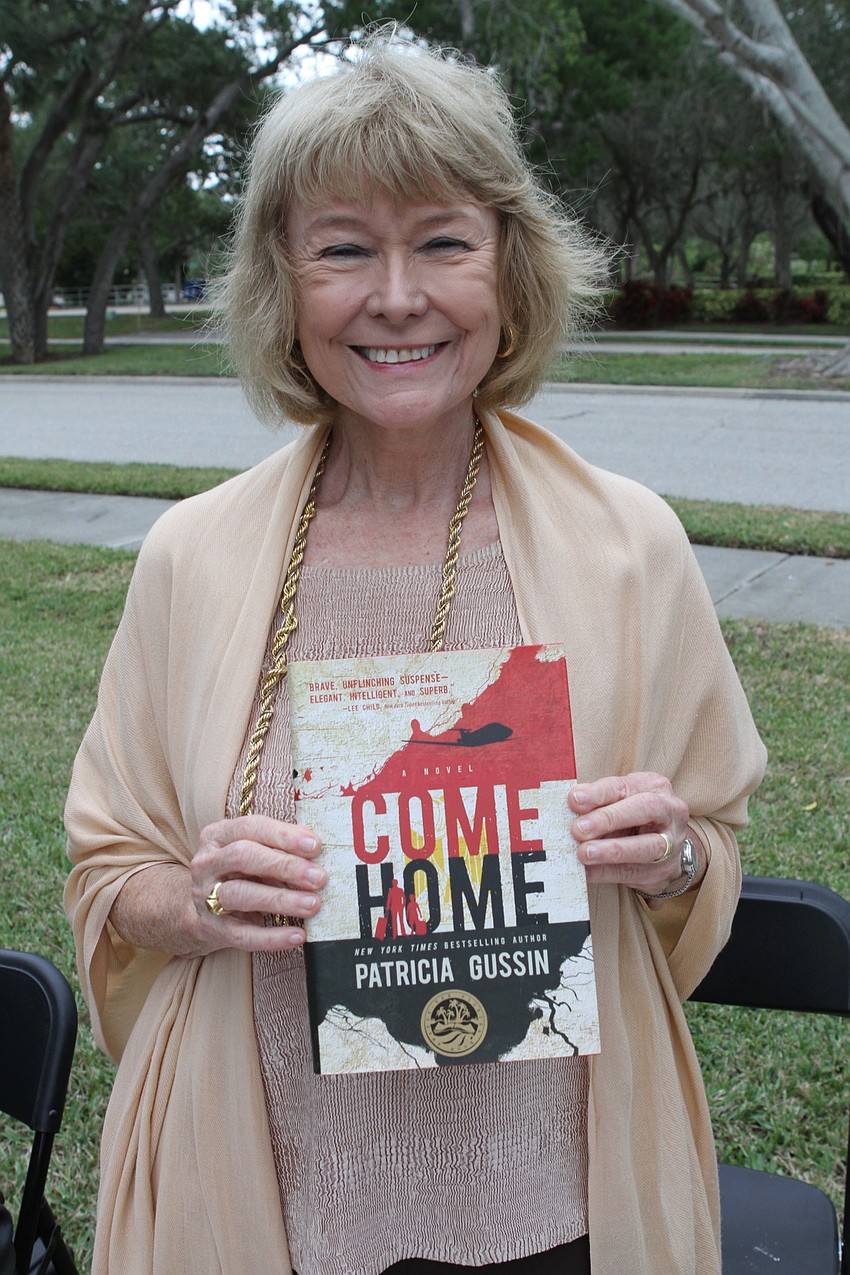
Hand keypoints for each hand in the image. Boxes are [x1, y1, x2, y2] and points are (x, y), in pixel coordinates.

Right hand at [190, 814, 326, 949]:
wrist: (202, 911)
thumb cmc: (239, 873)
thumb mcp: (253, 852)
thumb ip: (279, 846)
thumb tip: (315, 848)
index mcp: (218, 836)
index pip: (251, 827)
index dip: (284, 835)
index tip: (315, 846)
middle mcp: (207, 863)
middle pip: (244, 857)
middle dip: (285, 866)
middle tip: (318, 877)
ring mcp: (206, 897)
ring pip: (242, 895)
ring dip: (281, 900)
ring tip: (312, 904)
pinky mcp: (213, 929)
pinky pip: (243, 935)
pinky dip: (273, 937)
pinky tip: (297, 935)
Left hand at [569, 772, 690, 898]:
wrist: (666, 843)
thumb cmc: (634, 814)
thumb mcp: (620, 798)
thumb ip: (599, 799)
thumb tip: (573, 802)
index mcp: (654, 786)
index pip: (624, 786)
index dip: (598, 793)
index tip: (574, 800)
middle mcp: (669, 812)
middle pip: (644, 809)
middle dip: (609, 819)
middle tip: (578, 829)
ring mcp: (671, 843)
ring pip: (645, 847)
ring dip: (611, 850)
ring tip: (584, 853)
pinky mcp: (663, 871)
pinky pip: (633, 873)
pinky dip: (606, 872)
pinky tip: (586, 872)